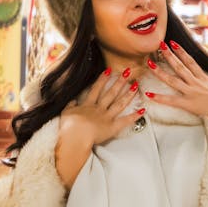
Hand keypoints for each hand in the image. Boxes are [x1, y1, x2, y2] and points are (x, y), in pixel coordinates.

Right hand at [56, 68, 143, 188]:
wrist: (75, 136)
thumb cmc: (68, 126)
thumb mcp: (65, 113)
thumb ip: (70, 105)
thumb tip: (72, 99)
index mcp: (87, 105)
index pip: (96, 89)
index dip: (103, 79)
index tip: (109, 70)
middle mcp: (99, 109)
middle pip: (111, 93)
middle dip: (120, 82)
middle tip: (128, 72)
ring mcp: (107, 117)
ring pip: (120, 103)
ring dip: (129, 94)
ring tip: (136, 86)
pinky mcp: (112, 127)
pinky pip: (125, 121)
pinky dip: (134, 116)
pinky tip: (142, 110)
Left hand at [146, 42, 207, 147]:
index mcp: (204, 78)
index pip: (190, 61)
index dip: (181, 52)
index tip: (174, 43)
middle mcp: (196, 82)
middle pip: (179, 66)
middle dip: (169, 55)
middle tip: (160, 45)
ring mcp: (192, 92)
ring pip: (172, 80)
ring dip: (160, 72)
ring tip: (149, 63)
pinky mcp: (189, 104)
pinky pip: (171, 100)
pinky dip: (159, 98)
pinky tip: (149, 94)